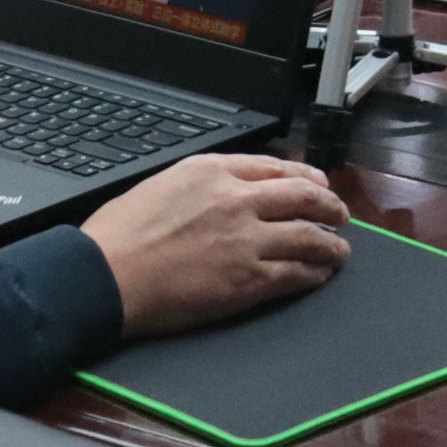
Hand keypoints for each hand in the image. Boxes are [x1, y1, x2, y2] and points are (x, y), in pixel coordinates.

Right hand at [79, 151, 352, 336]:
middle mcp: (238, 199)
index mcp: (214, 170)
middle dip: (329, 204)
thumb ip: (201, 182)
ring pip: (309, 236)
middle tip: (340, 214)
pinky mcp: (249, 279)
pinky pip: (296, 273)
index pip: (276, 166)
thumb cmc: (120, 235)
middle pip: (303, 195)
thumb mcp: (162, 184)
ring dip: (331, 243)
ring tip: (340, 250)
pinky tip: (319, 275)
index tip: (317, 182)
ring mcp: (248, 240)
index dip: (305, 175)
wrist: (107, 276)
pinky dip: (314, 273)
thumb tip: (223, 187)